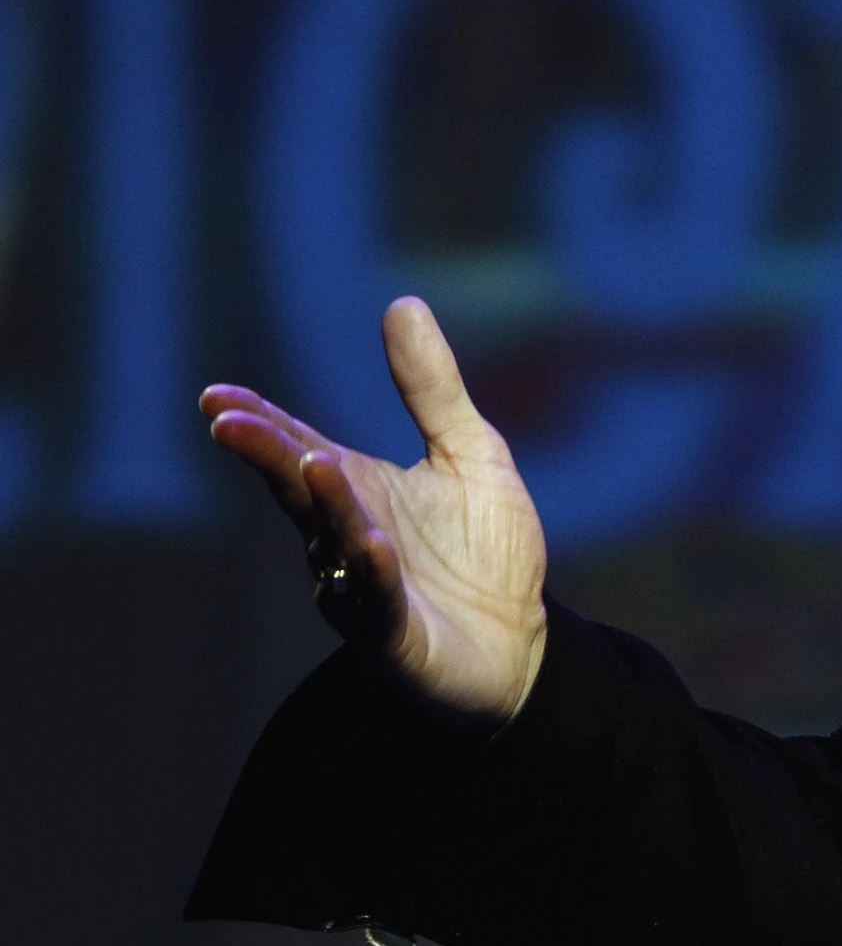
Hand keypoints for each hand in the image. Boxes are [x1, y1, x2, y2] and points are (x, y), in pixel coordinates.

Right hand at [201, 298, 548, 726]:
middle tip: (229, 421)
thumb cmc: (487, 550)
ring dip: (324, 506)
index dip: (260, 424)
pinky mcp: (393, 637)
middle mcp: (344, 537)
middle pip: (300, 490)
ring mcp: (362, 588)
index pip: (298, 449)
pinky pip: (376, 604)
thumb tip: (402, 303)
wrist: (521, 643)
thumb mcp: (470, 454)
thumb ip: (432, 389)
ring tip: (312, 464)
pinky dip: (372, 574)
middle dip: (267, 456)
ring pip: (335, 543)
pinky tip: (372, 544)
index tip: (217, 396)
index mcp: (356, 491)